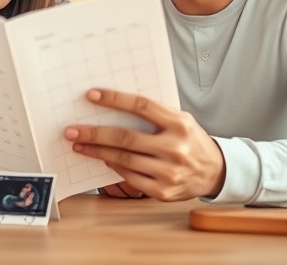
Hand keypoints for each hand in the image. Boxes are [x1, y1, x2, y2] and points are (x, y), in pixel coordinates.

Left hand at [65, 89, 224, 201]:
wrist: (215, 172)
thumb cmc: (191, 141)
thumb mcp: (180, 120)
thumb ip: (155, 114)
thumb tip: (115, 104)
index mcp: (179, 124)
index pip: (141, 106)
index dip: (114, 99)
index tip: (91, 96)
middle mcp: (175, 148)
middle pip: (125, 137)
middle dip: (94, 133)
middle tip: (71, 129)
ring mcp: (168, 171)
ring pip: (123, 159)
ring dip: (96, 151)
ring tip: (79, 144)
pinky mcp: (162, 191)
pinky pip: (129, 176)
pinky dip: (113, 166)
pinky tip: (102, 158)